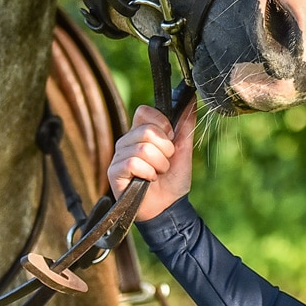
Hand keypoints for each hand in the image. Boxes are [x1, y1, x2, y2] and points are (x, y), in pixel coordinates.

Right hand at [108, 101, 195, 221]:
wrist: (169, 206)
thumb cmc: (174, 178)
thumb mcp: (184, 148)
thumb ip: (185, 124)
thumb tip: (191, 99)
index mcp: (141, 132)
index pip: (144, 111)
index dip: (161, 123)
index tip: (170, 138)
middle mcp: (127, 141)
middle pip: (147, 130)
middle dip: (165, 149)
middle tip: (165, 162)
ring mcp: (119, 156)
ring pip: (142, 148)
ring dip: (159, 163)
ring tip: (158, 172)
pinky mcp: (114, 172)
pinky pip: (132, 163)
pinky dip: (148, 172)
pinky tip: (149, 180)